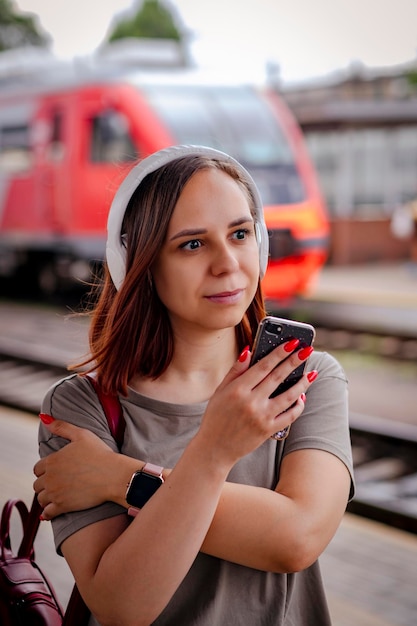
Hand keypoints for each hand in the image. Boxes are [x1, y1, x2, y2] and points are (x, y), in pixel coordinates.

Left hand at [34, 419, 119, 519]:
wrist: (114, 475)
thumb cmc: (100, 453)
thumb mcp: (81, 435)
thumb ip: (61, 427)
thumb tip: (43, 417)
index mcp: (52, 460)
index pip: (37, 468)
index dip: (45, 470)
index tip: (54, 472)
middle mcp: (50, 477)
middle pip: (37, 484)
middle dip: (45, 484)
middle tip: (56, 484)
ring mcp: (55, 493)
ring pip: (41, 499)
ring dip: (46, 498)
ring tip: (56, 496)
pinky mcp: (62, 506)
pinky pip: (47, 513)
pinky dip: (47, 513)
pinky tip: (51, 512)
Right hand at [195, 342, 314, 468]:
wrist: (215, 448)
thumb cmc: (216, 416)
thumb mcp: (220, 391)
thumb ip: (236, 370)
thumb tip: (249, 351)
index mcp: (238, 389)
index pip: (263, 366)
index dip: (279, 353)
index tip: (291, 342)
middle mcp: (251, 402)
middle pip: (278, 377)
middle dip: (295, 361)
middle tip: (307, 349)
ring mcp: (261, 417)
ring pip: (289, 396)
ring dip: (302, 383)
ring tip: (312, 373)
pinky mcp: (268, 430)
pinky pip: (289, 416)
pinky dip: (298, 406)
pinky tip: (302, 397)